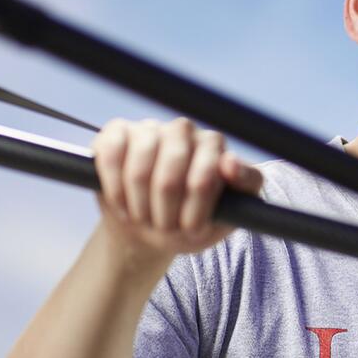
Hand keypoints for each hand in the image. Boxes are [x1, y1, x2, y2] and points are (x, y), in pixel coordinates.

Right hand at [90, 117, 262, 263]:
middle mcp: (184, 130)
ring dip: (140, 203)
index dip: (198, 206)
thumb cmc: (196, 220)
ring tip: (144, 220)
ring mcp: (149, 129)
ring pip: (141, 165)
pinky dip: (115, 188)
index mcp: (214, 145)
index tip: (193, 228)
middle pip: (173, 167)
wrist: (151, 229)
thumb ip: (245, 184)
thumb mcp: (229, 214)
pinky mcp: (116, 133)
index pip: (208, 170)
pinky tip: (121, 203)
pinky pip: (112, 155)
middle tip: (167, 229)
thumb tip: (230, 161)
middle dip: (168, 208)